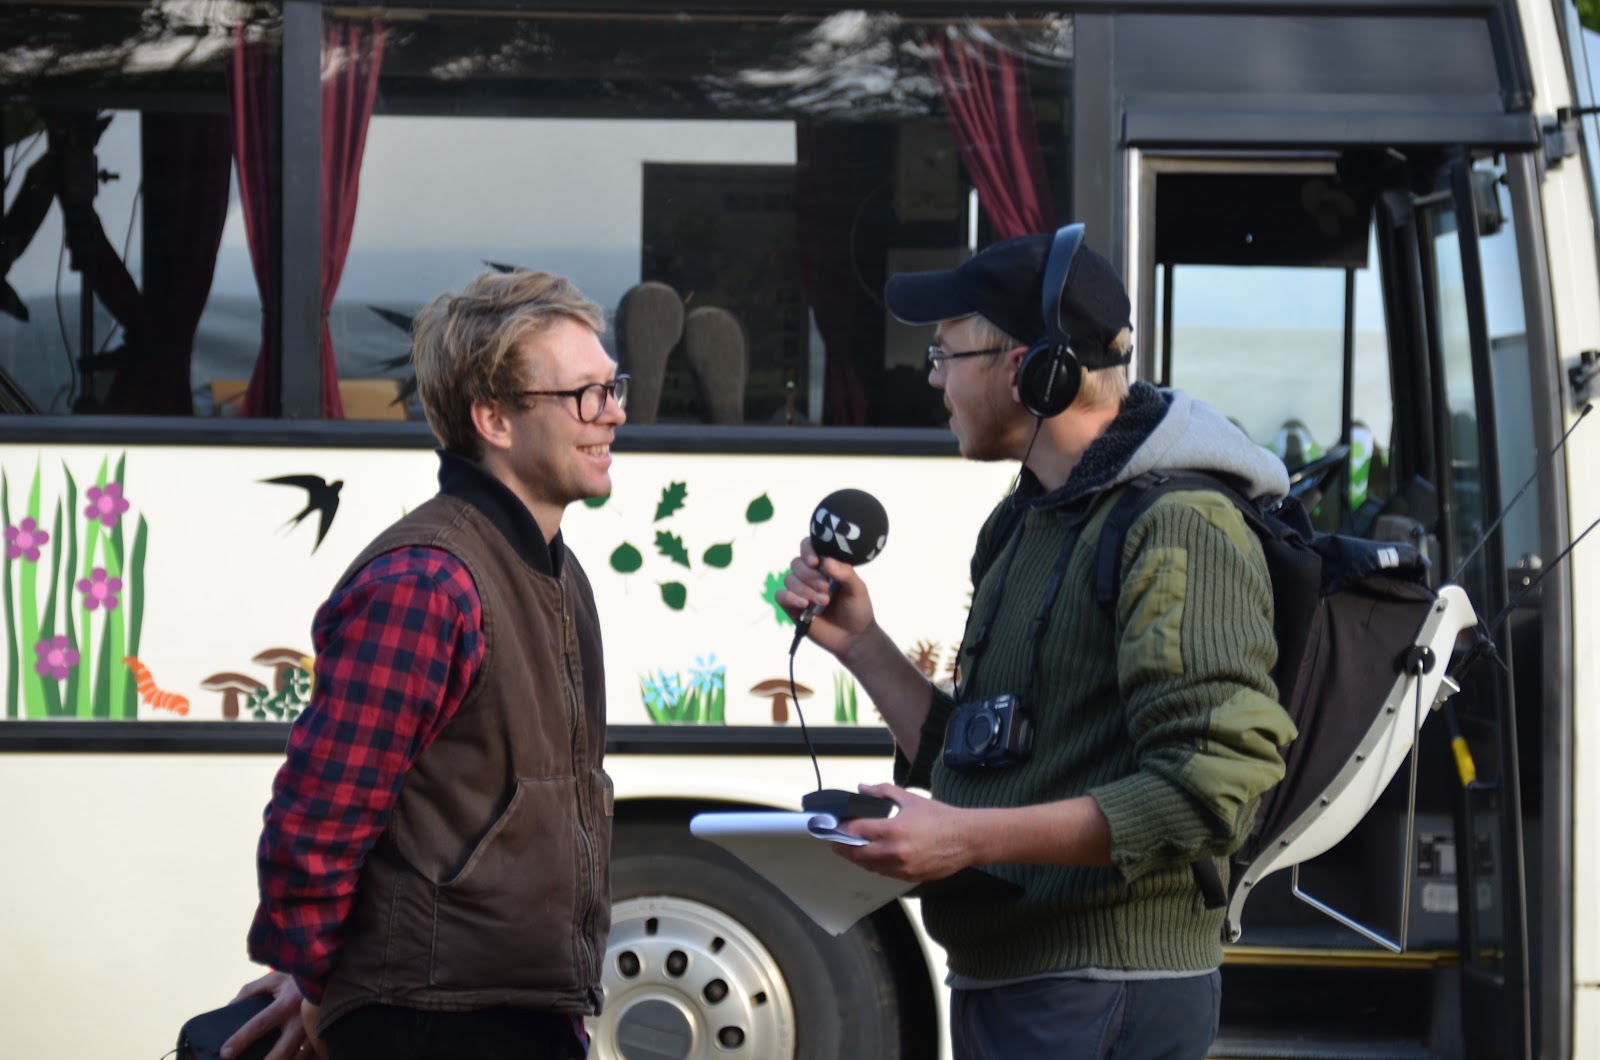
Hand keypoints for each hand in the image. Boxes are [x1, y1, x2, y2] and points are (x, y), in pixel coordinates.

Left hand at [222, 971, 319, 1059]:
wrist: (328, 974)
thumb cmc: (295, 978)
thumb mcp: (272, 980)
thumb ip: (250, 991)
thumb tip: (230, 1008)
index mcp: (287, 1002)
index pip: (260, 1024)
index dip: (241, 1039)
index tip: (225, 1053)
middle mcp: (302, 1018)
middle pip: (283, 1049)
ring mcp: (316, 1029)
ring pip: (300, 1057)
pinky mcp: (325, 1035)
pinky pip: (314, 1055)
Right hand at [777, 537, 876, 656]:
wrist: (854, 638)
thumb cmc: (858, 610)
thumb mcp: (858, 589)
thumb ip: (845, 573)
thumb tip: (827, 561)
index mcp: (826, 565)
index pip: (808, 547)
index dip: (807, 550)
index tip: (815, 562)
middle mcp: (810, 575)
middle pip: (796, 563)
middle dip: (810, 576)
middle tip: (825, 588)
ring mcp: (800, 591)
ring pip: (789, 579)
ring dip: (804, 589)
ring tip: (823, 602)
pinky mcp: (792, 607)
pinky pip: (781, 595)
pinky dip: (789, 597)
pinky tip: (804, 604)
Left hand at [835, 783, 977, 882]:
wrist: (966, 839)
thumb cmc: (941, 818)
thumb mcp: (910, 799)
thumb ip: (883, 792)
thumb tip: (863, 788)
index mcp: (893, 830)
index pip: (857, 831)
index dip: (843, 828)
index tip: (835, 827)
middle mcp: (895, 852)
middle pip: (858, 854)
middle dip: (844, 848)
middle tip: (837, 843)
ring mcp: (902, 867)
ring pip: (870, 866)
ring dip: (859, 859)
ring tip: (852, 850)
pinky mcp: (910, 877)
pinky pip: (885, 873)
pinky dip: (876, 866)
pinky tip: (874, 858)